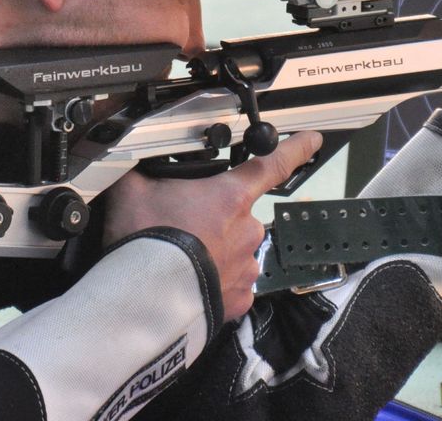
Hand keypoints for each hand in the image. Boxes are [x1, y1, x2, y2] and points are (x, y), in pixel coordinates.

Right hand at [102, 131, 322, 321]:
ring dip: (215, 250)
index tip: (311, 141)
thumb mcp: (132, 191)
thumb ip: (140, 170)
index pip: (272, 165)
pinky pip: (232, 282)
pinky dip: (215, 280)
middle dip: (214, 218)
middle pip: (238, 214)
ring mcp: (247, 266)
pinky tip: (190, 279)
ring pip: (235, 249)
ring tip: (181, 257)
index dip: (295, 149)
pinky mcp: (240, 299)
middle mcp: (247, 229)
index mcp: (230, 196)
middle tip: (181, 225)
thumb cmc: (145, 241)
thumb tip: (129, 158)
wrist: (144, 298)